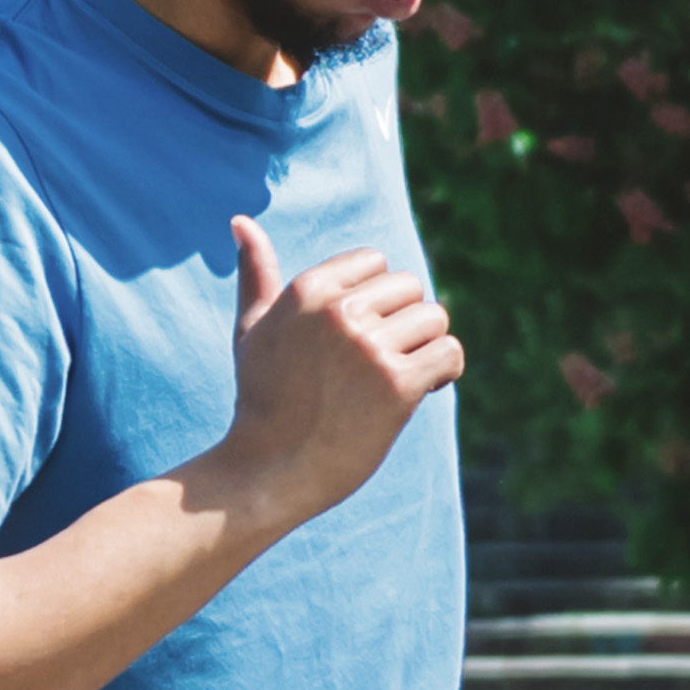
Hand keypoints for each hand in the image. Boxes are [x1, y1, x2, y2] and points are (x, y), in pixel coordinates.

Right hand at [209, 213, 460, 529]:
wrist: (269, 470)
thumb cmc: (262, 400)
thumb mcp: (252, 329)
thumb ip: (255, 273)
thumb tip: (241, 220)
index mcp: (308, 290)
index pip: (376, 262)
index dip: (377, 298)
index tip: (361, 333)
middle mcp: (339, 312)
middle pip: (410, 286)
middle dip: (404, 322)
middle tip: (379, 364)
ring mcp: (369, 348)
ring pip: (434, 317)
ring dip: (425, 347)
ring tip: (397, 378)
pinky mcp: (397, 385)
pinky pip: (449, 352)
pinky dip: (445, 371)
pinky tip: (424, 390)